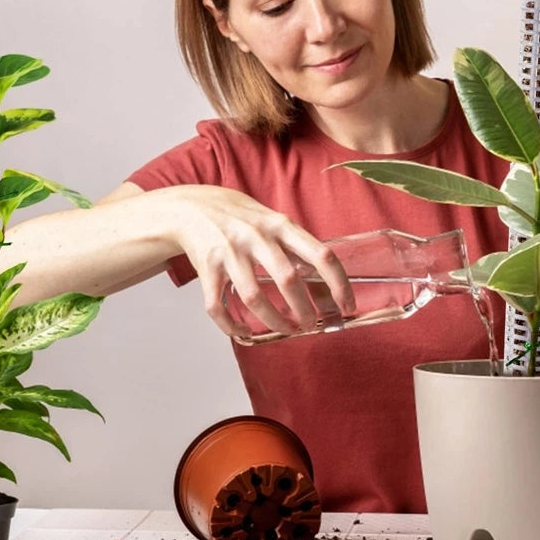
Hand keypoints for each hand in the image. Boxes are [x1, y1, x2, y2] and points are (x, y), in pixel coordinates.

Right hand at [167, 185, 355, 336]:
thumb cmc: (242, 217)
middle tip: (311, 325)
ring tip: (286, 330)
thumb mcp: (274, 221)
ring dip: (274, 321)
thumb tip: (325, 283)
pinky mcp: (207, 268)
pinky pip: (218, 306)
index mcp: (281, 225)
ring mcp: (230, 252)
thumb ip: (296, 246)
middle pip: (288, 280)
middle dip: (304, 310)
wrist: (193, 207)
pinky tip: (245, 332)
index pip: (321, 254)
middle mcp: (257, 237)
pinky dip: (232, 326)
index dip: (339, 284)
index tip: (346, 306)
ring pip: (255, 298)